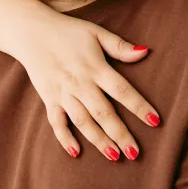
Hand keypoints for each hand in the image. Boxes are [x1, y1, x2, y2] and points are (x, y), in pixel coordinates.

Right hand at [16, 14, 159, 159]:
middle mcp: (81, 84)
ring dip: (98, 140)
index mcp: (96, 68)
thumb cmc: (68, 31)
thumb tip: (145, 51)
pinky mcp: (49, 99)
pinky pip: (56, 122)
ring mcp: (63, 93)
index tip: (155, 121)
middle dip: (120, 134)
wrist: (32, 31)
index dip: (139, 107)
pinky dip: (64, 138)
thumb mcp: (96, 33)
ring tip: (114, 156)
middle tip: (135, 153)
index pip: (122, 90)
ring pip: (83, 121)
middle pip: (104, 113)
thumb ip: (120, 46)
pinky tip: (76, 152)